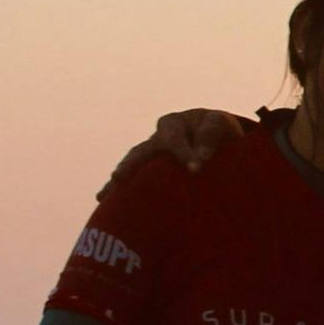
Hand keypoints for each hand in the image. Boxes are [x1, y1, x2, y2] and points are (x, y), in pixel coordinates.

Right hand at [103, 107, 244, 198]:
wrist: (213, 136)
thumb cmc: (218, 131)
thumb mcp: (220, 126)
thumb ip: (211, 135)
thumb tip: (201, 158)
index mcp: (173, 124)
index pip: (174, 138)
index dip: (183, 152)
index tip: (196, 169)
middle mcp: (156, 139)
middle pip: (141, 152)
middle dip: (131, 165)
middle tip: (118, 178)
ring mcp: (150, 156)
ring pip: (132, 167)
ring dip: (122, 180)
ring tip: (106, 194)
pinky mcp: (149, 171)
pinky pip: (133, 180)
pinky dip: (119, 189)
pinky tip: (103, 200)